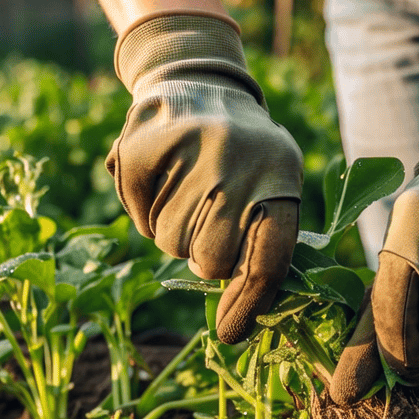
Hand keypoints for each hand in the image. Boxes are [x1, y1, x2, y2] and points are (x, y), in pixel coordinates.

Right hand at [107, 12, 301, 343]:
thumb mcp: (273, 186)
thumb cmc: (245, 157)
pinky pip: (138, 218)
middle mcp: (236, 161)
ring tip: (187, 192)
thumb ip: (265, 246)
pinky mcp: (141, 145)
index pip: (268, 258)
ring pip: (170, 244)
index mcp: (280, 176)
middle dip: (206, 258)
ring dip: (175, 233)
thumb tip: (242, 323)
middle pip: (211, 260)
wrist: (200, 83)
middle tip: (209, 223)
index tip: (231, 335)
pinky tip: (161, 181)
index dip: (249, 304)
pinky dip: (145, 212)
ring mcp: (187, 149)